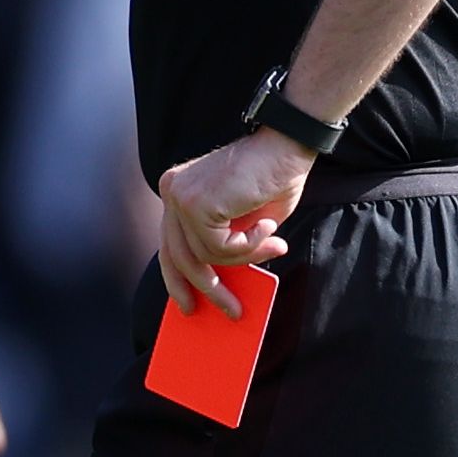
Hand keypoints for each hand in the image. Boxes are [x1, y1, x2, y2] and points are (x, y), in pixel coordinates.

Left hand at [155, 128, 310, 317]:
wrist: (287, 145)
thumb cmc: (272, 178)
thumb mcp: (247, 223)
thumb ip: (231, 247)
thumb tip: (229, 284)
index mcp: (179, 191)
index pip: (170, 243)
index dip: (178, 278)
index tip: (188, 303)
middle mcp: (172, 191)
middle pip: (178, 256)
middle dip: (206, 288)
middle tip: (230, 310)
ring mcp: (181, 196)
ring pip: (204, 256)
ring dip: (244, 258)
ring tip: (274, 244)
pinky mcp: (196, 203)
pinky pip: (220, 248)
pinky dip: (248, 246)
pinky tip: (267, 227)